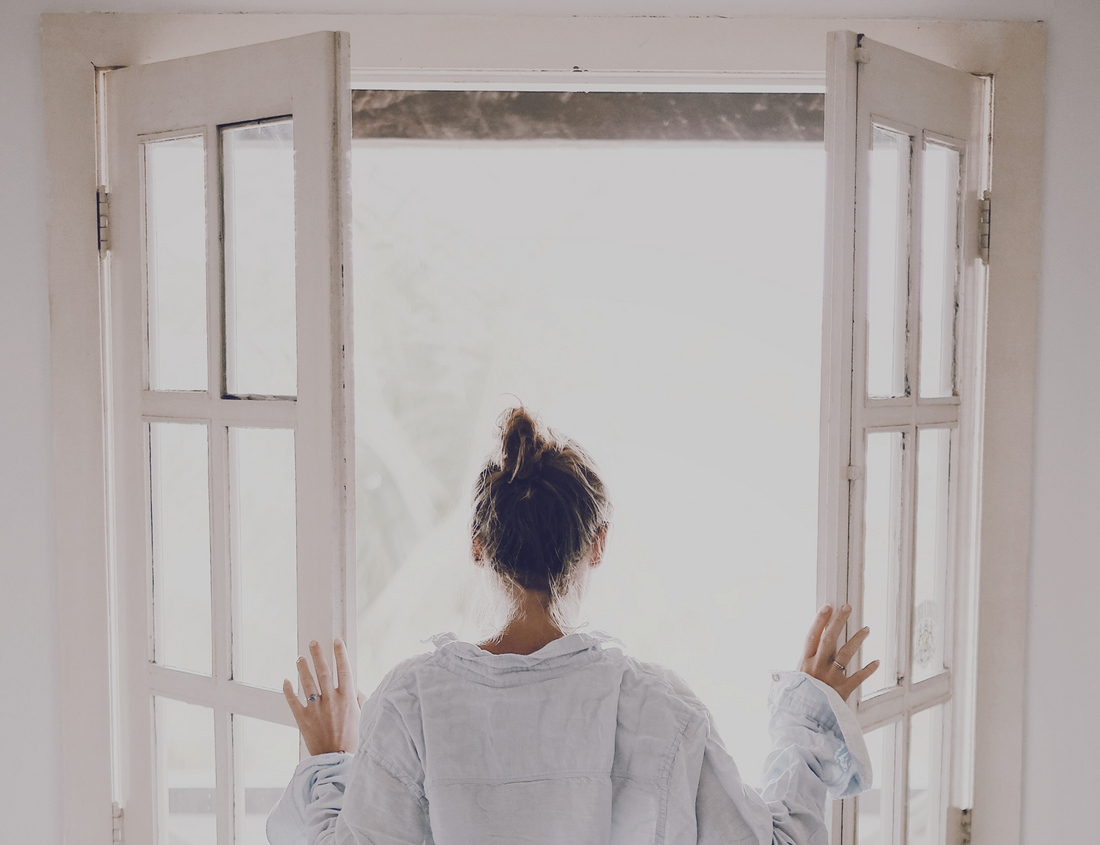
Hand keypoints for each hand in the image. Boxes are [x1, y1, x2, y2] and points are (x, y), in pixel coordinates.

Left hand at [283, 638, 361, 755]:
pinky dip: (289, 690)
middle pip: (324, 671)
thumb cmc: (353, 740)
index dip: (340, 653)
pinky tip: (286, 680)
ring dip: (303, 668)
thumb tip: (355, 687)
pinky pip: (293, 701)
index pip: (344, 669)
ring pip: (308, 683)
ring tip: (300, 657)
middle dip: (318, 654)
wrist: (337, 761)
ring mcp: (316, 709)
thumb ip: (359, 700)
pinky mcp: (303, 719)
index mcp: (348, 698)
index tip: (336, 641)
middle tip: (313, 643)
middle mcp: (332, 700)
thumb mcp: (362, 717)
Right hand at [799, 604, 878, 700]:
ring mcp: (831, 678)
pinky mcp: (842, 691)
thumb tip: (805, 651)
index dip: (820, 620)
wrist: (803, 721)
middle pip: (829, 639)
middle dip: (838, 621)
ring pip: (845, 654)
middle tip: (847, 608)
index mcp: (804, 663)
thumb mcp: (793, 680)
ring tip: (867, 629)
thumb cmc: (798, 699)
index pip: (812, 636)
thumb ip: (802, 665)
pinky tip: (876, 662)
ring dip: (856, 640)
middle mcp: (818, 667)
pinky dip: (868, 670)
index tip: (828, 607)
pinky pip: (857, 678)